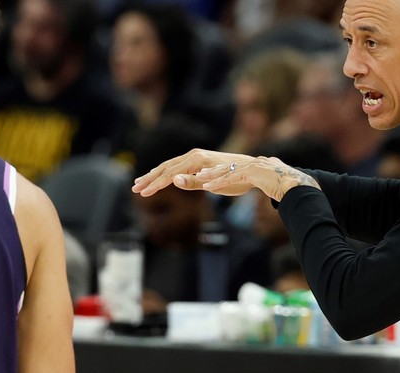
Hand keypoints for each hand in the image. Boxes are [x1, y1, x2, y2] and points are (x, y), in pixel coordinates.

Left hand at [133, 150, 319, 201]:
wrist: (262, 172)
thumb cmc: (233, 177)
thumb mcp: (208, 182)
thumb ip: (191, 182)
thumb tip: (172, 182)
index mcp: (194, 159)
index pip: (168, 168)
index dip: (151, 177)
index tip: (137, 187)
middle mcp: (201, 157)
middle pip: (172, 167)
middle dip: (153, 178)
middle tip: (137, 188)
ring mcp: (216, 163)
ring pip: (189, 170)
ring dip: (171, 178)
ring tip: (156, 187)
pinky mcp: (233, 170)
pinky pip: (218, 177)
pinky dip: (207, 180)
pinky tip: (199, 185)